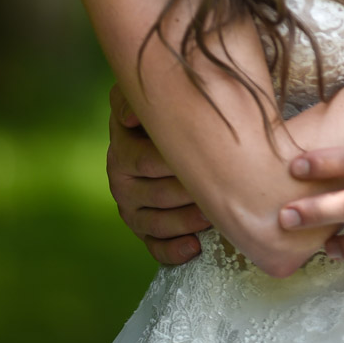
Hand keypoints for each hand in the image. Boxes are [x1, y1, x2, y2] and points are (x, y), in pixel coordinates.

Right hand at [107, 81, 208, 265]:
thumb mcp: (157, 92)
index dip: (174, 164)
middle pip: (155, 192)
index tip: (202, 161)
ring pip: (155, 222)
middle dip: (189, 193)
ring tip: (214, 217)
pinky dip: (173, 250)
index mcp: (123, 144)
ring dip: (186, 222)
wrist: (174, 129)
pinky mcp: (141, 228)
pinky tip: (194, 247)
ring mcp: (130, 204)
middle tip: (223, 190)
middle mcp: (121, 175)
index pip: (145, 160)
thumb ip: (142, 97)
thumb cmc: (176, 107)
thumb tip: (133, 116)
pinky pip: (153, 246)